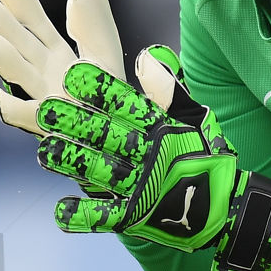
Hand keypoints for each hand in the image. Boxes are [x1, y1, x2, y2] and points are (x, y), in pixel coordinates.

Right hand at [0, 0, 123, 135]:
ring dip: (7, 61)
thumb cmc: (116, 104)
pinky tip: (1, 99)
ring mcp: (48, 104)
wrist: (131, 147)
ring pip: (22, 78)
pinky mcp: (57, 131)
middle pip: (20, 45)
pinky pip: (34, 121)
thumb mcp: (107, 55)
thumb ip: (95, 21)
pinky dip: (17, 111)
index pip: (35, 23)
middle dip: (2, 24)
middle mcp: (46, 79)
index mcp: (58, 59)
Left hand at [35, 44, 270, 270]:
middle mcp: (146, 155)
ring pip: (98, 170)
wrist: (225, 206)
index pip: (127, 103)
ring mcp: (139, 187)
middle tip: (47, 109)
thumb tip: (148, 54)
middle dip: (76, 122)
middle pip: (105, 135)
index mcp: (159, 128)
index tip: (74, 75)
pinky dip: (83, 215)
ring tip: (45, 150)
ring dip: (71, 162)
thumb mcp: (195, 116)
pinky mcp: (133, 217)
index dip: (100, 90)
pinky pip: (103, 216)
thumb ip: (169, 87)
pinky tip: (61, 209)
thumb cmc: (206, 156)